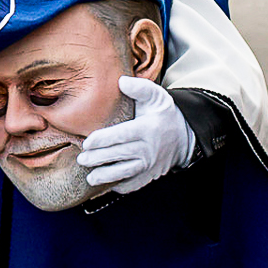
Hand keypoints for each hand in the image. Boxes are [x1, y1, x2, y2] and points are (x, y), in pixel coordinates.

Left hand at [77, 77, 194, 195]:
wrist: (185, 137)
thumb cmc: (164, 115)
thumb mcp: (157, 96)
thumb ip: (140, 88)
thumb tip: (121, 81)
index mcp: (147, 128)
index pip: (121, 135)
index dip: (102, 140)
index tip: (87, 143)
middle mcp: (148, 149)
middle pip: (119, 155)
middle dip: (98, 159)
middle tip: (82, 159)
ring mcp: (149, 165)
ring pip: (125, 173)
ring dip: (106, 177)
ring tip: (90, 177)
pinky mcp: (149, 176)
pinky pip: (133, 184)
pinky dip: (119, 186)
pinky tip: (106, 184)